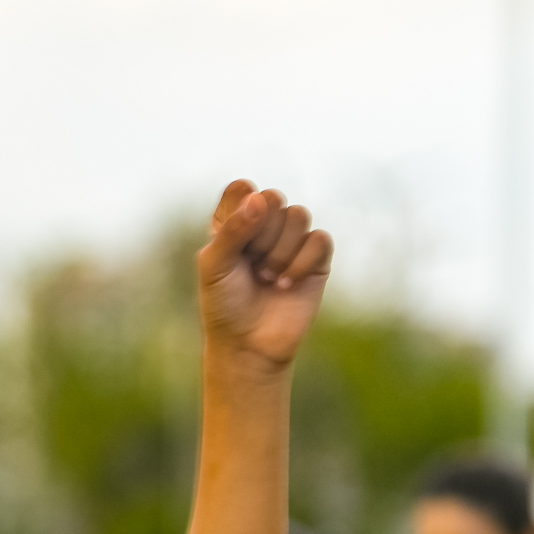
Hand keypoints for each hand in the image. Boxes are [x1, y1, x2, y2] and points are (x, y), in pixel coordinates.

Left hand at [197, 180, 332, 368]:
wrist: (248, 344)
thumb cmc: (224, 305)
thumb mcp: (214, 266)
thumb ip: (232, 230)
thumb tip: (259, 198)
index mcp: (232, 222)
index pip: (241, 189)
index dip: (240, 208)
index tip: (232, 239)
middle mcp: (263, 226)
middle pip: (272, 197)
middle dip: (260, 233)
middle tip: (250, 263)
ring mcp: (291, 240)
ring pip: (298, 215)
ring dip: (280, 251)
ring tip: (266, 278)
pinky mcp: (316, 258)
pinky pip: (319, 239)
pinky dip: (301, 263)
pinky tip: (285, 285)